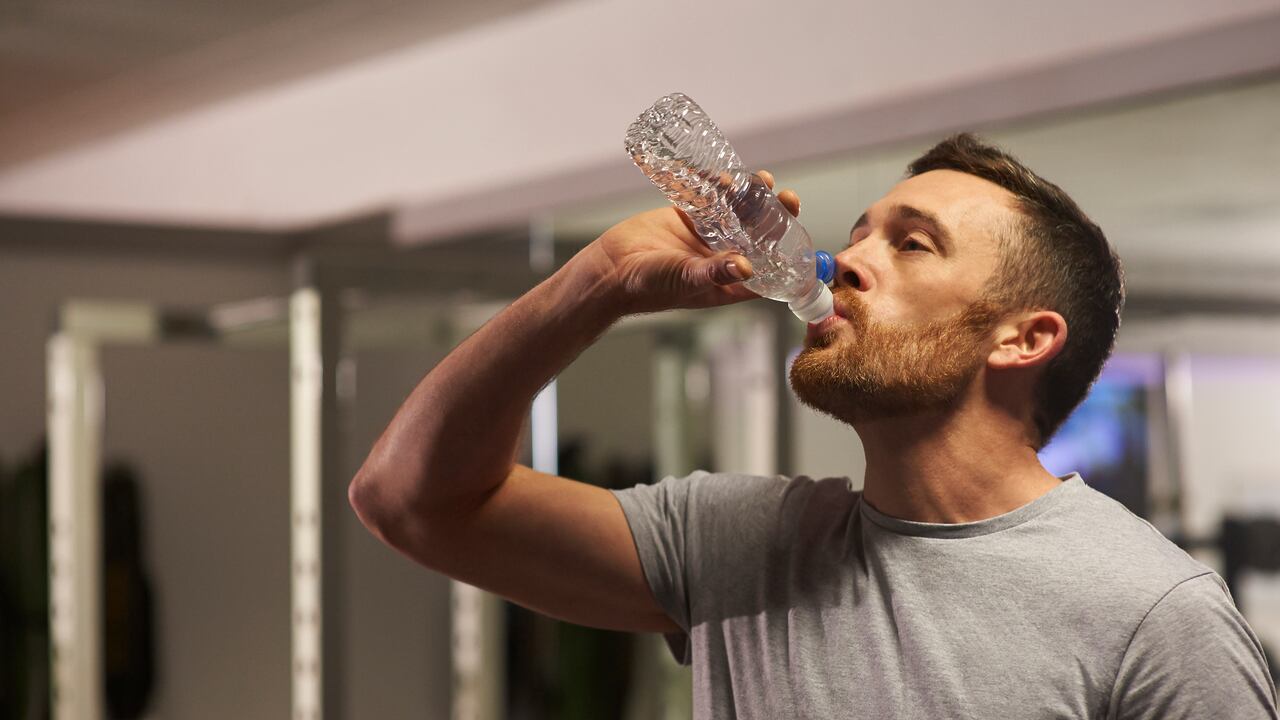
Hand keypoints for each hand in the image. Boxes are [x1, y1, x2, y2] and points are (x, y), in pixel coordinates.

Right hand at [571, 171, 801, 315]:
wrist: (610, 268)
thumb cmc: (648, 285)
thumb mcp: (686, 279)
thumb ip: (715, 272)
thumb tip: (746, 266)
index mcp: (729, 283)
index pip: (769, 271)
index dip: (788, 255)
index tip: (802, 237)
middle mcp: (722, 259)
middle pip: (758, 237)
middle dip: (775, 218)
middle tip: (787, 198)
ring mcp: (705, 236)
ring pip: (738, 215)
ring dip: (752, 198)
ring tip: (762, 179)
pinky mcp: (688, 217)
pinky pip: (711, 200)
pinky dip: (721, 186)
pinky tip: (731, 174)